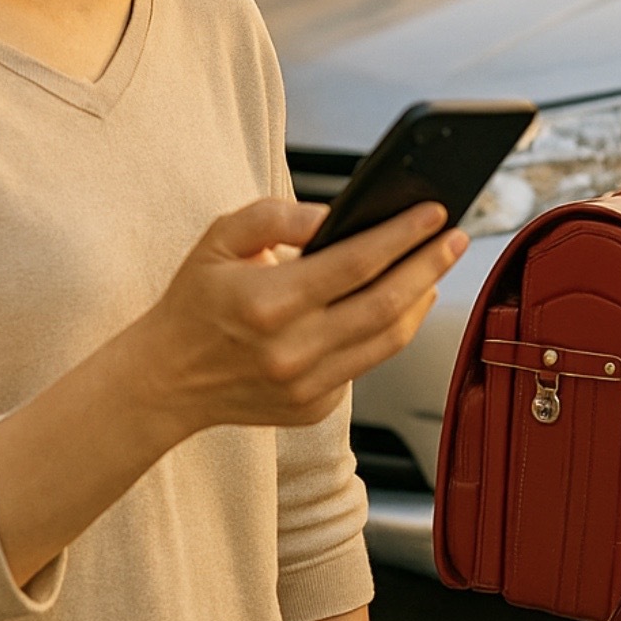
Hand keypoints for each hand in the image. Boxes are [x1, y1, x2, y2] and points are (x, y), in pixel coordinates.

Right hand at [134, 198, 464, 437]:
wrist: (164, 380)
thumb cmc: (195, 301)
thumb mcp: (218, 240)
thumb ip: (276, 216)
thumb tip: (335, 214)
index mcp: (268, 302)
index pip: (356, 263)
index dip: (403, 235)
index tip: (434, 212)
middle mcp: (292, 350)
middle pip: (386, 303)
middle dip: (430, 265)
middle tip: (456, 237)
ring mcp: (306, 385)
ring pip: (387, 340)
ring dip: (421, 300)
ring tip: (436, 268)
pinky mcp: (314, 407)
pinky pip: (366, 364)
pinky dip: (390, 331)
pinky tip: (401, 304)